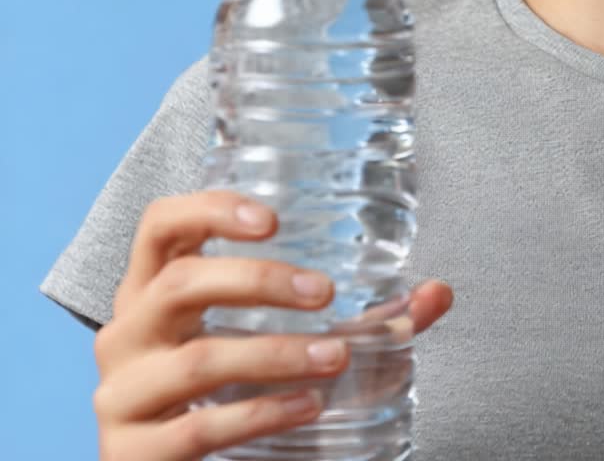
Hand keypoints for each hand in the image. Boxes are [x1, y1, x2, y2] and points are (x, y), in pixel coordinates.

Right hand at [92, 190, 452, 460]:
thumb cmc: (230, 392)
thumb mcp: (281, 344)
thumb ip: (366, 321)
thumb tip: (439, 293)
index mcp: (152, 293)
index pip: (161, 226)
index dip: (210, 210)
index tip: (274, 219)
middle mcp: (125, 335)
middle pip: (178, 285)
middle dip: (258, 280)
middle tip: (324, 291)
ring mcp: (121, 396)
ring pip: (196, 360)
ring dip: (275, 354)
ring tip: (336, 356)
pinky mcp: (132, 454)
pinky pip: (198, 429)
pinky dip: (260, 413)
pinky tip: (307, 406)